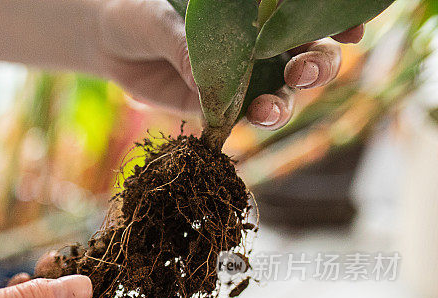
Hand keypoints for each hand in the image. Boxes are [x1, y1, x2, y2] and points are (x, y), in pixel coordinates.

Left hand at [96, 0, 364, 128]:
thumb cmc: (140, 12)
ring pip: (281, 94)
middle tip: (302, 72)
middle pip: (308, 59)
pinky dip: (246, 125)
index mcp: (259, 14)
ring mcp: (241, 78)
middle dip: (317, 67)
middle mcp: (260, 46)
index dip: (335, 25)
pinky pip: (240, 119)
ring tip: (269, 108)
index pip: (305, 18)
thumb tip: (213, 75)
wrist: (107, 40)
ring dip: (285, 102)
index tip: (350, 30)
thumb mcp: (163, 20)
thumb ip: (190, 45)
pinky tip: (246, 124)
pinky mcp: (216, 108)